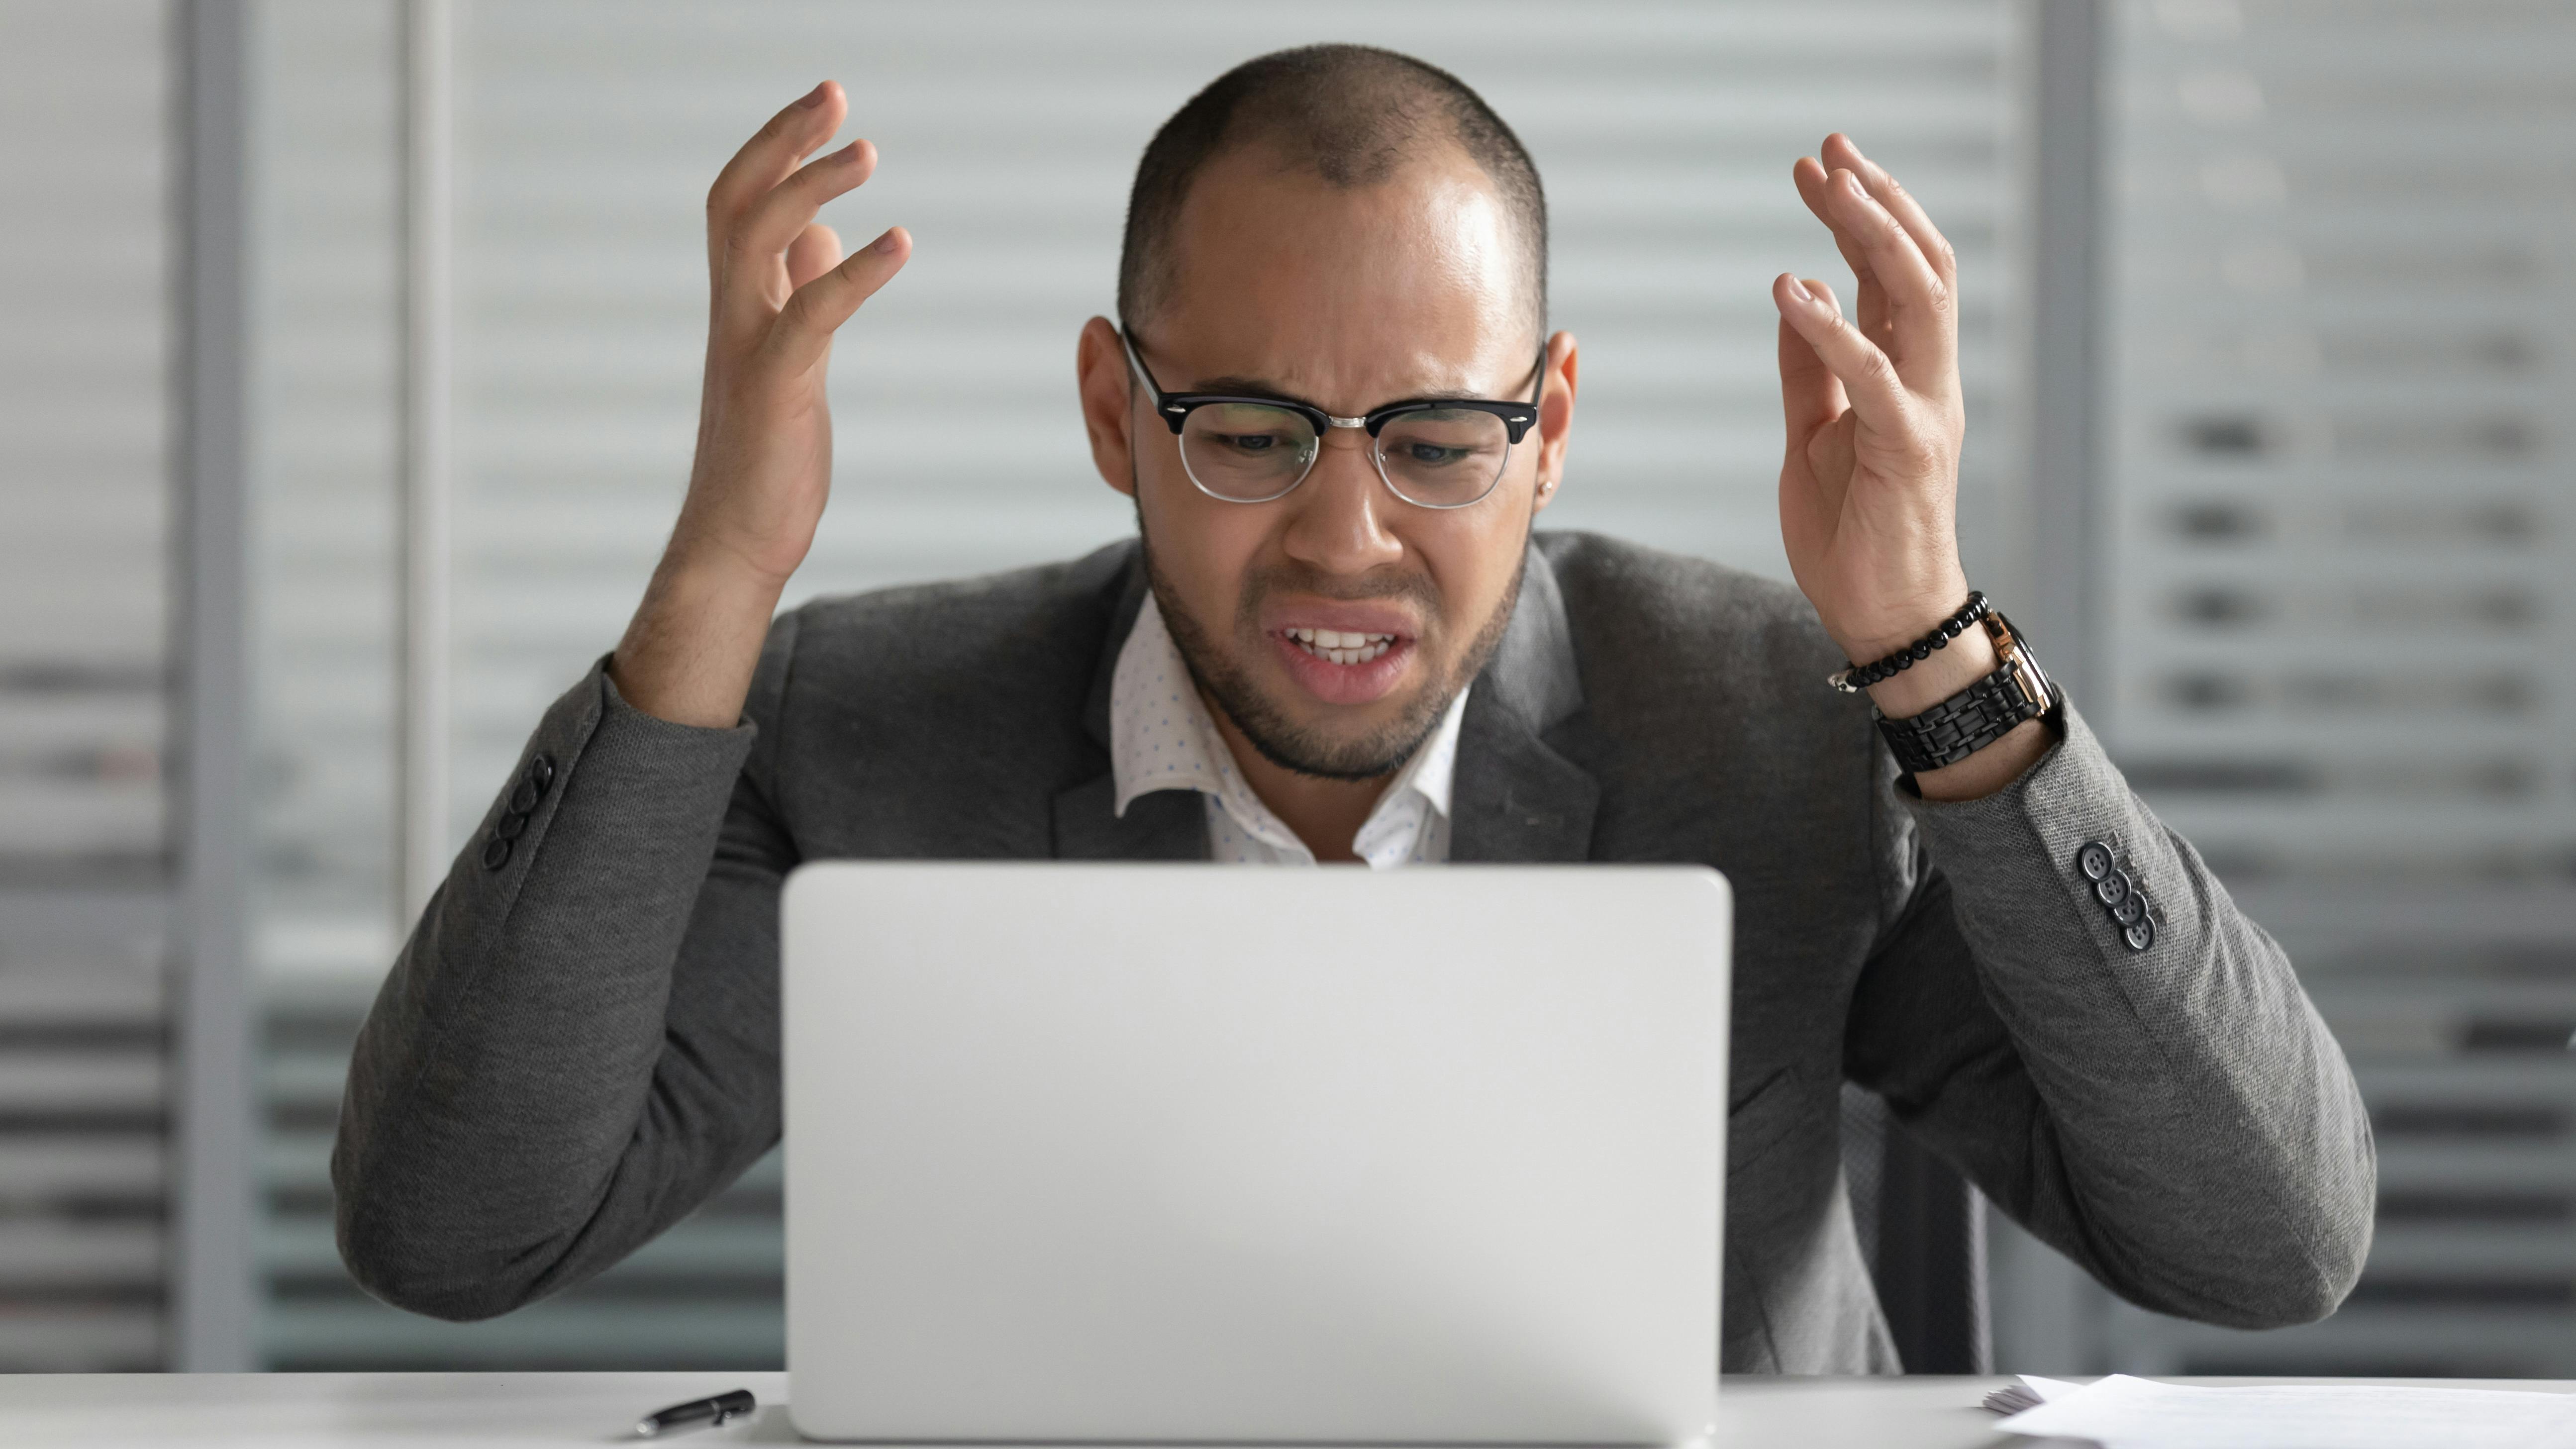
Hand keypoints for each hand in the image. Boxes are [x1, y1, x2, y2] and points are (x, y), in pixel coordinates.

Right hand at [611, 81, 911, 726]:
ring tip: (866, 150)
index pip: (738, 202)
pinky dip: (854, 272)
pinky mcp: (775, 391)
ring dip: (811, 188)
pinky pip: (810, 315)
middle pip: (735, 201)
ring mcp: (747, 350)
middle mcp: (732, 315)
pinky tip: (899, 242)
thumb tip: (826, 234)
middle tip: (834, 92)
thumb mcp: (789, 356)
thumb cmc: (768, 451)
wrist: (739, 538)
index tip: (824, 103)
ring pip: (757, 242)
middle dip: (782, 141)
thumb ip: (797, 292)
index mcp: (737, 305)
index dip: (775, 147)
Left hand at [1771, 133, 1967, 665]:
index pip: (1894, 274)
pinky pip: (1872, 375)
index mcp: (1906, 376)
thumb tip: (1798, 298)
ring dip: (1872, 237)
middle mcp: (1928, 381)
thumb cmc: (1855, 535)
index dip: (1860, 214)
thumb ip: (1810, 371)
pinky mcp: (1909, 448)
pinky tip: (1792, 290)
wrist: (1886, 618)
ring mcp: (1925, 410)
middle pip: (1917, 265)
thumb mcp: (1815, 437)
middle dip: (1874, 201)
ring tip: (1830, 187)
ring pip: (1918, 298)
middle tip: (1829, 150)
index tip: (1822, 166)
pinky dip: (1833, 327)